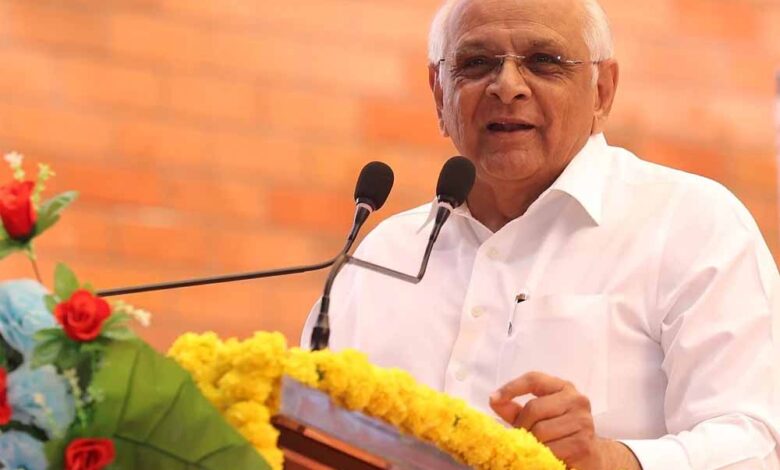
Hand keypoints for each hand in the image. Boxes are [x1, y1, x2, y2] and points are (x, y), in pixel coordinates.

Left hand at [489, 371, 639, 469]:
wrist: (591, 457)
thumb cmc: (559, 433)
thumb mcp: (536, 417)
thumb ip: (514, 408)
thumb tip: (494, 399)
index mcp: (563, 387)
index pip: (534, 379)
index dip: (512, 387)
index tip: (494, 399)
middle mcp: (577, 400)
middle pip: (533, 408)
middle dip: (522, 425)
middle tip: (522, 437)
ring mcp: (583, 422)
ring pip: (540, 431)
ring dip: (532, 443)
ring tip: (537, 446)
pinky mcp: (584, 444)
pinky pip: (550, 450)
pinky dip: (543, 456)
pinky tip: (548, 455)